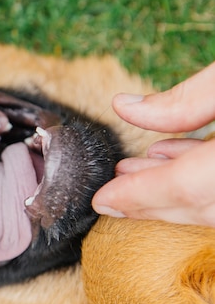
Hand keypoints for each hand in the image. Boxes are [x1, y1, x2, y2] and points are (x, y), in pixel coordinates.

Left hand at [92, 62, 214, 227]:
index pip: (184, 187)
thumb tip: (124, 106)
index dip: (138, 195)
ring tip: (132, 172)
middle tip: (110, 196)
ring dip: (174, 192)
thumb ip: (186, 98)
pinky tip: (174, 161)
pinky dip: (201, 182)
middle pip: (199, 205)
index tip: (102, 200)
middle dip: (150, 201)